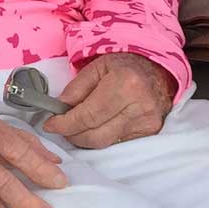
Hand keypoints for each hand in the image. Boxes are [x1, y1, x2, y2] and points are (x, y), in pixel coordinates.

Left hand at [45, 53, 175, 148]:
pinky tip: (95, 127)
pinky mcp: (150, 132)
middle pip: (95, 135)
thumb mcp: (98, 65)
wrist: (158, 70)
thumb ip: (77, 87)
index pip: (87, 115)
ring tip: (75, 126)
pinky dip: (101, 137)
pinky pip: (117, 142)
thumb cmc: (125, 65)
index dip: (65, 123)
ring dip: (84, 138)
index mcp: (125, 84)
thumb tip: (60, 107)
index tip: (50, 124)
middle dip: (72, 134)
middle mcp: (139, 107)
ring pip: (105, 142)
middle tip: (60, 127)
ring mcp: (147, 122)